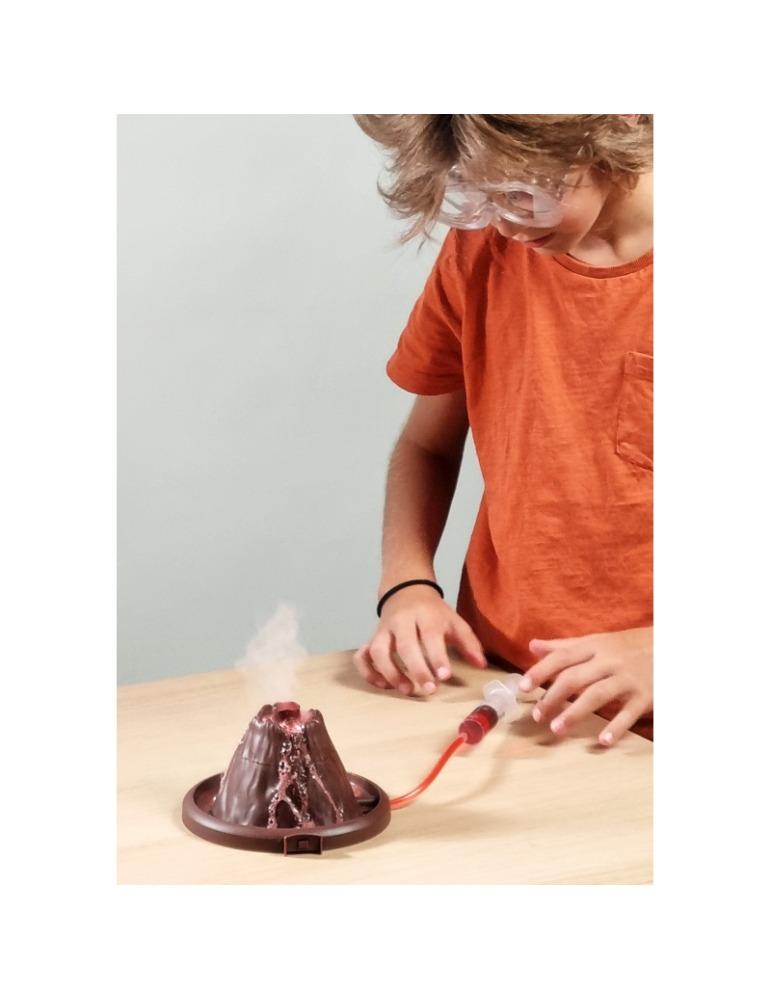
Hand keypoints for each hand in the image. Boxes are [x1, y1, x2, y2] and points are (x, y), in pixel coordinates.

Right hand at [353, 587, 486, 695]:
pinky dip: (368, 672)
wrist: (406, 589)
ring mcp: (383, 630)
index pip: (430, 635)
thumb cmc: (433, 612)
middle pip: (404, 645)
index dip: (437, 656)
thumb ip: (468, 642)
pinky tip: (383, 685)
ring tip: (406, 690)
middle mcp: (401, 621)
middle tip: (429, 689)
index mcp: (425, 615)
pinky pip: (362, 655)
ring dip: (390, 673)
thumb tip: (481, 665)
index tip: (444, 676)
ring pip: (378, 650)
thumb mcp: (454, 621)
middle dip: (416, 669)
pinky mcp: (372, 638)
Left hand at [519, 627, 651, 745]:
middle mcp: (609, 661)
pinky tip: (601, 741)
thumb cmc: (626, 646)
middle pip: (575, 678)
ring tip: (556, 729)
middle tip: (537, 715)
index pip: (561, 657)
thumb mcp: (596, 641)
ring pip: (597, 695)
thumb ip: (564, 646)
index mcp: (594, 646)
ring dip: (575, 713)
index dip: (540, 671)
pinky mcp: (646, 695)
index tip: (522, 687)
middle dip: (553, 697)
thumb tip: (532, 646)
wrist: (671, 645)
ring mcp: (628, 678)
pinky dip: (616, 727)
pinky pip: (629, 713)